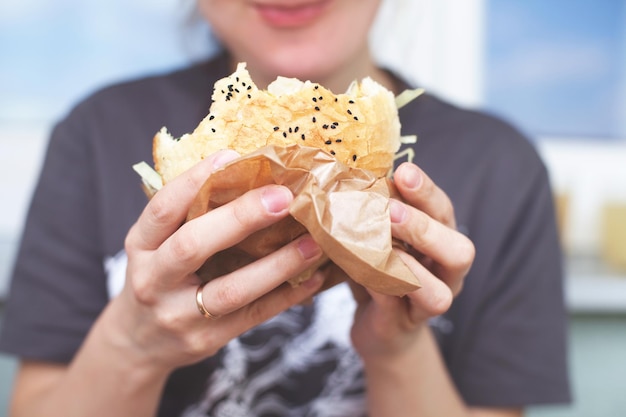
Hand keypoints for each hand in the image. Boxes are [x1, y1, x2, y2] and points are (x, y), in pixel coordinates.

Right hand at [112, 150, 324, 373]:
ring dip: (277, 264)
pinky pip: (253, 316)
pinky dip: (287, 296)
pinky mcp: (207, 340)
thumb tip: (244, 171)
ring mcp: (179, 314)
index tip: (232, 156)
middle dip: (240, 218)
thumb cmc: (160, 277)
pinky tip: (314, 278)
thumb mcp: (156, 245)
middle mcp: (153, 280)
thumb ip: (188, 216)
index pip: (162, 209)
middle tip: (283, 197)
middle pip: (193, 245)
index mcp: (140, 246)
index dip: (195, 180)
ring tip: (312, 243)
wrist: (140, 343)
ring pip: (231, 290)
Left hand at [348, 162, 474, 358]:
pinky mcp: (402, 326)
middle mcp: (445, 275)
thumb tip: (350, 172)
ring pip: (440, 294)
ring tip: (380, 246)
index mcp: (441, 241)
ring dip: (408, 268)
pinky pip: (397, 310)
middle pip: (460, 252)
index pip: (444, 212)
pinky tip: (358, 272)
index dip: (427, 192)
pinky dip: (379, 289)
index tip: (404, 171)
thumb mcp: (382, 235)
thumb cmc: (381, 269)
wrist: (380, 327)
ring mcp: (427, 306)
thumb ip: (378, 211)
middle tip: (390, 211)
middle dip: (424, 228)